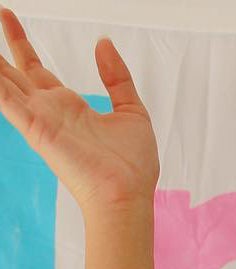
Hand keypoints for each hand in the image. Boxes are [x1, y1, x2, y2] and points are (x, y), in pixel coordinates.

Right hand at [0, 10, 158, 213]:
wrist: (127, 195)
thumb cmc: (133, 167)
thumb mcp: (131, 111)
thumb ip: (117, 77)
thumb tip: (103, 44)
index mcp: (68, 106)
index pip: (35, 68)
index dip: (20, 42)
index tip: (7, 17)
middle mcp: (49, 111)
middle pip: (13, 72)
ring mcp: (40, 120)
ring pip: (4, 84)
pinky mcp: (36, 129)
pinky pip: (6, 101)